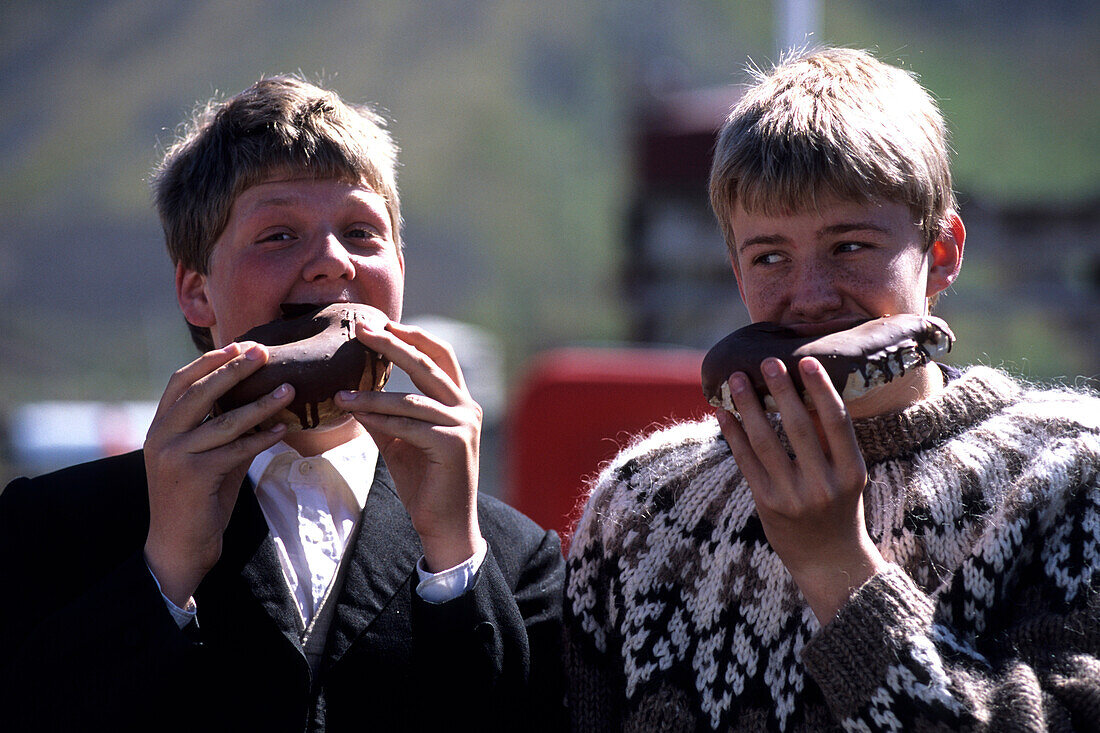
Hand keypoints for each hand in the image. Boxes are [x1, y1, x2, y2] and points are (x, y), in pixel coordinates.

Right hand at [143, 342, 295, 605]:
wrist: (179, 545)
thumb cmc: (198, 498)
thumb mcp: (206, 455)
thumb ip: (222, 428)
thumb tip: (260, 400)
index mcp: (160, 425)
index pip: (181, 381)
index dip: (210, 360)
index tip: (239, 345)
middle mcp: (161, 436)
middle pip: (200, 391)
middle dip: (234, 369)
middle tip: (264, 353)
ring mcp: (175, 455)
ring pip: (224, 420)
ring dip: (261, 403)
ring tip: (289, 390)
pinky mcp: (194, 476)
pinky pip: (236, 450)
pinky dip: (262, 438)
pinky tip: (283, 430)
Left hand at [336, 321, 482, 572]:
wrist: (444, 524)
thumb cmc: (424, 483)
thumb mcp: (399, 441)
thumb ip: (384, 415)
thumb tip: (351, 391)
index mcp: (459, 402)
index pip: (440, 356)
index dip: (413, 336)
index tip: (383, 323)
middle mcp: (466, 408)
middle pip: (428, 364)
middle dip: (393, 344)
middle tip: (362, 330)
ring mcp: (462, 425)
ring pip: (411, 400)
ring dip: (372, 394)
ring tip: (341, 391)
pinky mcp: (453, 445)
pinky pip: (408, 425)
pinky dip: (379, 418)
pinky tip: (355, 413)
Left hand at [717, 356, 887, 623]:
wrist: (829, 562)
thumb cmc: (839, 509)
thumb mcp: (848, 477)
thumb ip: (830, 444)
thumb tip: (804, 393)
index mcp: (852, 472)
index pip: (837, 422)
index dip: (822, 390)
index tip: (807, 362)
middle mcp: (823, 484)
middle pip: (799, 427)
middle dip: (782, 390)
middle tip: (768, 361)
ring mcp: (793, 496)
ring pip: (766, 441)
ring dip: (749, 406)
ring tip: (737, 379)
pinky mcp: (767, 504)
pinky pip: (746, 461)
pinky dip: (733, 434)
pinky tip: (723, 413)